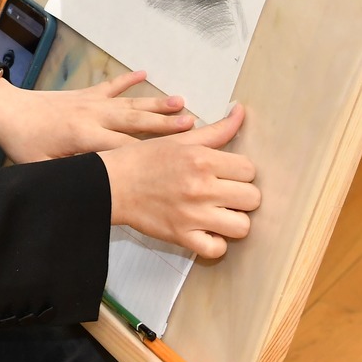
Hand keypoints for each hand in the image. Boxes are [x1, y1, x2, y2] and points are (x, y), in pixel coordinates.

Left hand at [0, 70, 192, 163]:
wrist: (5, 110)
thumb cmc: (23, 144)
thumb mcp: (44, 169)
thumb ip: (72, 177)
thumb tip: (95, 194)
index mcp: (83, 137)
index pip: (126, 147)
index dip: (153, 152)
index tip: (179, 155)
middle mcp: (92, 115)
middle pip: (135, 121)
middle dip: (166, 124)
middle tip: (195, 123)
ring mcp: (90, 102)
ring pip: (129, 103)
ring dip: (156, 103)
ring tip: (183, 102)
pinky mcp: (84, 94)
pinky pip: (110, 86)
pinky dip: (127, 80)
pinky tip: (144, 73)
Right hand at [99, 106, 259, 258]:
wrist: (109, 184)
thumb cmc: (143, 160)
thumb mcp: (179, 139)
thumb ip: (216, 131)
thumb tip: (240, 112)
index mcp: (201, 159)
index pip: (250, 170)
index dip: (240, 172)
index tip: (226, 175)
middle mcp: (200, 187)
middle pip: (252, 198)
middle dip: (241, 196)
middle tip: (224, 194)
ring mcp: (192, 215)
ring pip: (242, 227)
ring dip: (234, 221)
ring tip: (219, 213)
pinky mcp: (181, 236)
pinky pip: (217, 249)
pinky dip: (215, 244)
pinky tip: (206, 231)